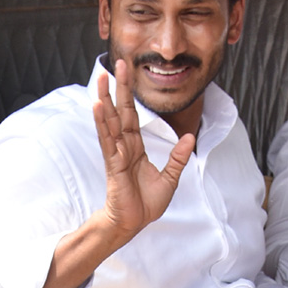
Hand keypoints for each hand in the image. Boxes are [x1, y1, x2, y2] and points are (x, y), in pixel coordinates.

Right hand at [92, 58, 194, 240]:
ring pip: (110, 122)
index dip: (130, 95)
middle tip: (117, 64)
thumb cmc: (146, 204)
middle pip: (120, 112)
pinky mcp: (113, 164)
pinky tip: (97, 107)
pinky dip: (102, 123)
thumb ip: (177, 157)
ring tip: (102, 79)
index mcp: (135, 148)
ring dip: (106, 99)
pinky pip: (107, 140)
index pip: (131, 116)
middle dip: (119, 88)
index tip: (127, 75)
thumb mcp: (170, 178)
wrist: (133, 224)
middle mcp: (124, 147)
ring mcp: (117, 154)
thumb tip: (189, 136)